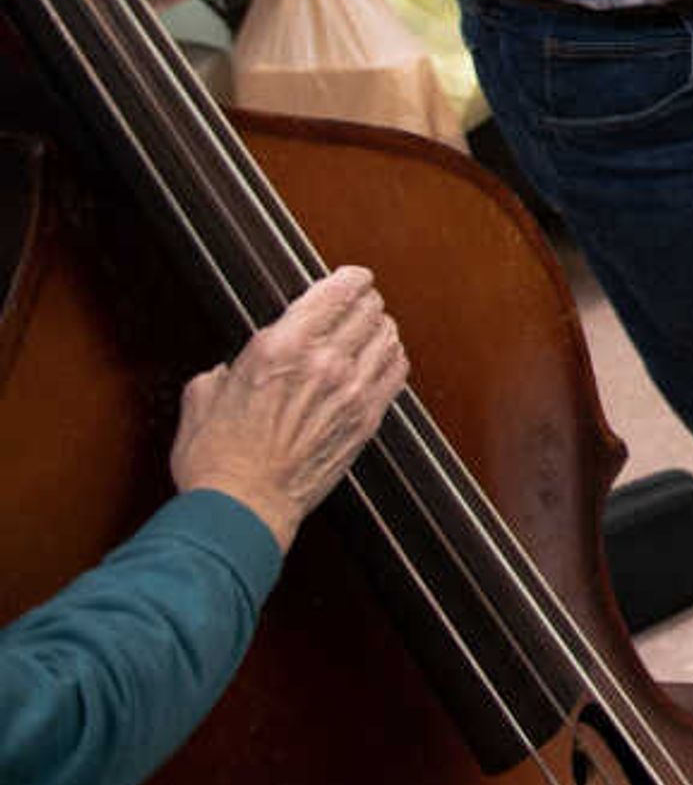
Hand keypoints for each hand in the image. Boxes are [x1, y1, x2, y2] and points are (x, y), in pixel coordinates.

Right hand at [171, 267, 409, 553]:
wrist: (242, 506)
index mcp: (280, 346)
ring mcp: (351, 390)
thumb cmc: (217, 458)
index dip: (350, 278)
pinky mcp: (367, 418)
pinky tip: (382, 359)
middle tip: (358, 303)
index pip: (336, 291)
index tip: (352, 278)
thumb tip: (232, 368)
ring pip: (388, 336)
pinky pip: (396, 371)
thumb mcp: (203, 395)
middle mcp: (323, 361)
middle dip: (364, 301)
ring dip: (379, 327)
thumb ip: (227, 369)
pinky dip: (392, 358)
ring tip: (371, 329)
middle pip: (368, 308)